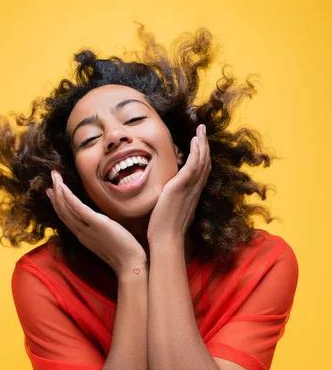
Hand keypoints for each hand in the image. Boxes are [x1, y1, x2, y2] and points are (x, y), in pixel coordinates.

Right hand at [47, 171, 146, 276]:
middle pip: (63, 211)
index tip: (52, 190)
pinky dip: (69, 197)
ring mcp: (87, 229)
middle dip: (56, 193)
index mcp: (84, 236)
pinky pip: (78, 209)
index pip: (66, 217)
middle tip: (51, 177)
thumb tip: (102, 220)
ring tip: (54, 176)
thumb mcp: (108, 239)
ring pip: (67, 208)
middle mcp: (81, 233)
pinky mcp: (97, 224)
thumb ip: (101, 230)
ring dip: (59, 191)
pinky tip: (63, 187)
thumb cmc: (124, 254)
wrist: (130, 265)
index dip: (58, 203)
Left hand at [147, 124, 210, 244]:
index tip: (200, 142)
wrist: (165, 239)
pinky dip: (196, 152)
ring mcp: (189, 188)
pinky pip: (192, 165)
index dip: (202, 155)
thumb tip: (166, 194)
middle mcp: (194, 190)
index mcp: (192, 194)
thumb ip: (172, 200)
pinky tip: (194, 141)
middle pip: (205, 163)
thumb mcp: (171, 210)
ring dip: (202, 143)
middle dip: (205, 145)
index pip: (201, 171)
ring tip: (201, 130)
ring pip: (201, 161)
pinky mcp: (181, 187)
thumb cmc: (165, 229)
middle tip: (203, 130)